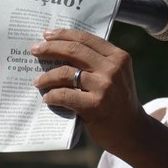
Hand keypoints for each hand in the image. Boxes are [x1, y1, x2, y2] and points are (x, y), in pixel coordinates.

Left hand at [30, 28, 145, 152]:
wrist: (132, 132)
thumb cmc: (118, 102)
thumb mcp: (116, 75)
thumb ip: (97, 62)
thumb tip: (61, 49)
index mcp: (118, 57)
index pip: (85, 39)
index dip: (63, 34)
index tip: (47, 35)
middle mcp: (113, 69)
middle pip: (73, 51)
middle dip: (50, 48)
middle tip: (35, 50)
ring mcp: (105, 87)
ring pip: (66, 73)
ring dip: (47, 76)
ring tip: (37, 81)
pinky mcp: (96, 106)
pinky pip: (64, 95)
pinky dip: (52, 96)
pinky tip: (47, 98)